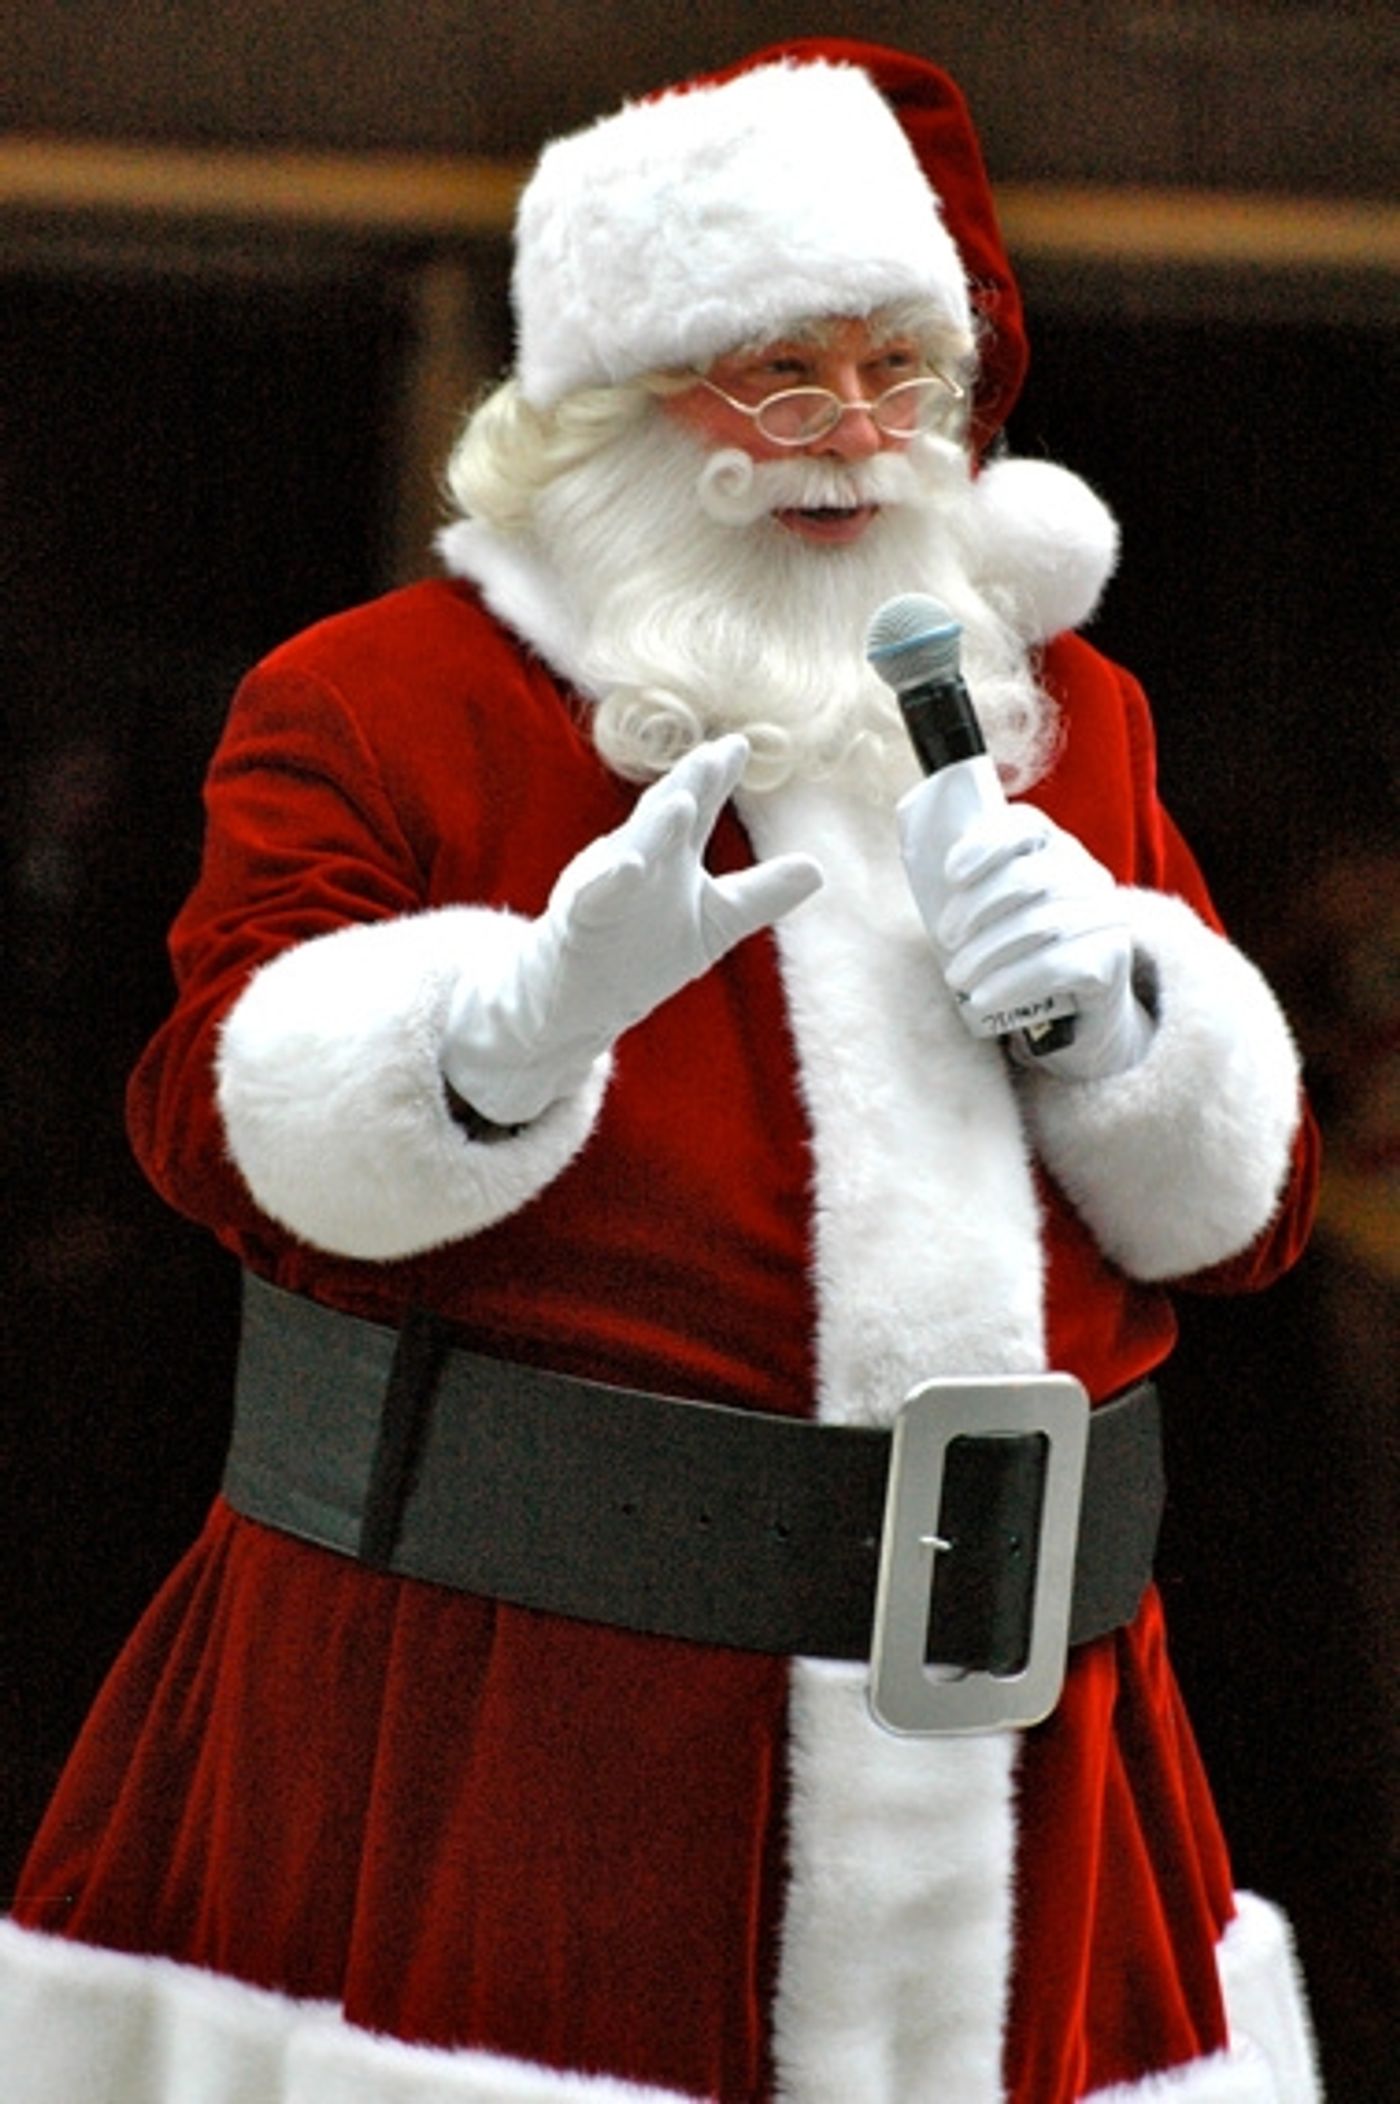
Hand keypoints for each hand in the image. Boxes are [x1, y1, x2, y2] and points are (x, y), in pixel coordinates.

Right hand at [443, 735, 823, 1122]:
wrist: (578, 993)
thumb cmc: (645, 950)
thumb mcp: (716, 921)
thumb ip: (762, 893)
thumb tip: (819, 869)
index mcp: (672, 855)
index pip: (697, 809)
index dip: (717, 777)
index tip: (740, 745)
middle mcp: (642, 860)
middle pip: (666, 817)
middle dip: (689, 785)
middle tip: (717, 753)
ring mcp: (610, 886)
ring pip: (633, 849)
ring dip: (655, 826)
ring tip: (680, 800)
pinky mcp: (584, 918)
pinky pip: (596, 896)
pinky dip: (610, 880)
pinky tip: (628, 867)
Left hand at [932, 803, 1153, 1078]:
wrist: (1080, 1012)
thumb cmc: (1024, 953)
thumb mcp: (999, 914)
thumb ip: (972, 891)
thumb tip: (923, 885)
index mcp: (1055, 849)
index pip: (1026, 825)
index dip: (985, 844)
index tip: (950, 875)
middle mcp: (1087, 874)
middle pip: (1027, 877)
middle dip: (976, 908)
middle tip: (945, 939)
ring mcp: (1105, 915)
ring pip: (1039, 925)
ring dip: (986, 952)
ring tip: (956, 977)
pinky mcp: (1112, 959)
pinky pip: (1057, 966)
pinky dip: (1012, 982)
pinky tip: (983, 997)